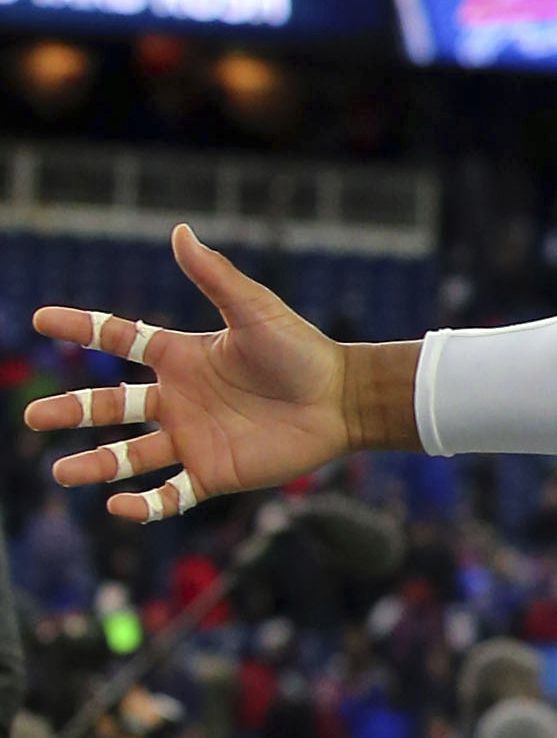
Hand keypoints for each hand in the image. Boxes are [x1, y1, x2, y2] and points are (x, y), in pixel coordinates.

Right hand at [28, 228, 398, 523]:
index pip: (117, 338)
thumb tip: (180, 231)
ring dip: (95, 464)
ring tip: (59, 473)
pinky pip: (170, 494)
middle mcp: (178, 398)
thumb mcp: (253, 309)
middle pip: (109, 405)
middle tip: (33, 416)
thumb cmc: (301, 350)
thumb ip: (214, 276)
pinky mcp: (214, 473)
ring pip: (129, 456)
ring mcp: (192, 437)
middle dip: (71, 411)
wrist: (341, 399)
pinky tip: (119, 506)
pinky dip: (145, 505)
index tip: (39, 319)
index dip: (80, 327)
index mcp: (180, 355)